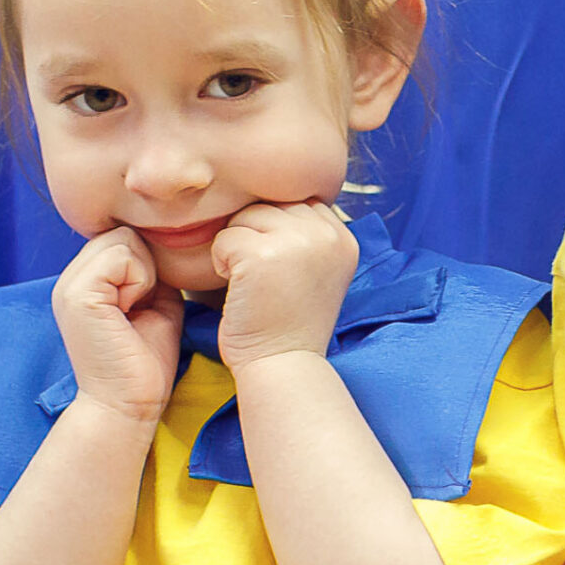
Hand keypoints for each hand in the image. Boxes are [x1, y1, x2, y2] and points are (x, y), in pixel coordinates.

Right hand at [51, 227, 182, 423]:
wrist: (127, 405)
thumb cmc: (144, 363)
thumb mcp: (155, 304)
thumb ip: (152, 272)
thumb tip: (163, 245)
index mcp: (84, 282)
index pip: (121, 239)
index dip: (145, 264)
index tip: (145, 303)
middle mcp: (69, 279)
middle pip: (121, 234)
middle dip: (145, 265)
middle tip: (140, 307)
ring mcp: (69, 285)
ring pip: (123, 239)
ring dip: (143, 273)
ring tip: (134, 310)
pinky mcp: (78, 293)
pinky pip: (121, 256)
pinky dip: (139, 280)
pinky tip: (131, 312)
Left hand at [208, 201, 358, 367]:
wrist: (283, 365)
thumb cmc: (289, 322)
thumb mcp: (316, 270)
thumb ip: (306, 233)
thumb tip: (268, 198)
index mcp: (343, 237)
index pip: (296, 204)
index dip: (275, 234)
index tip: (280, 274)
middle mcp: (327, 234)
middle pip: (270, 205)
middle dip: (255, 238)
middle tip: (263, 282)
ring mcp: (297, 242)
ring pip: (245, 216)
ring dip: (237, 249)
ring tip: (252, 285)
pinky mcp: (263, 255)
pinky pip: (224, 238)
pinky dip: (221, 264)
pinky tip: (240, 292)